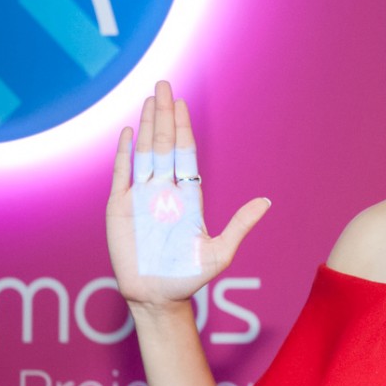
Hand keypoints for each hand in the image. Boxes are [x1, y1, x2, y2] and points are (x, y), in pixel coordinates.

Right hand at [106, 81, 269, 308]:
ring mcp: (140, 198)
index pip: (185, 154)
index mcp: (188, 197)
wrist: (157, 299)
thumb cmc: (189, 278)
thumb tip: (266, 202)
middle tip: (163, 85)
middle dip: (163, 115)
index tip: (182, 104)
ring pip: (143, 153)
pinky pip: (121, 174)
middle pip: (163, 145)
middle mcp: (164, 192)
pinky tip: (127, 132)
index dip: (182, 128)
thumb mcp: (220, 252)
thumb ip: (239, 225)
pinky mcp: (119, 208)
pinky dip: (123, 153)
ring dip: (145, 126)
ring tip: (147, 100)